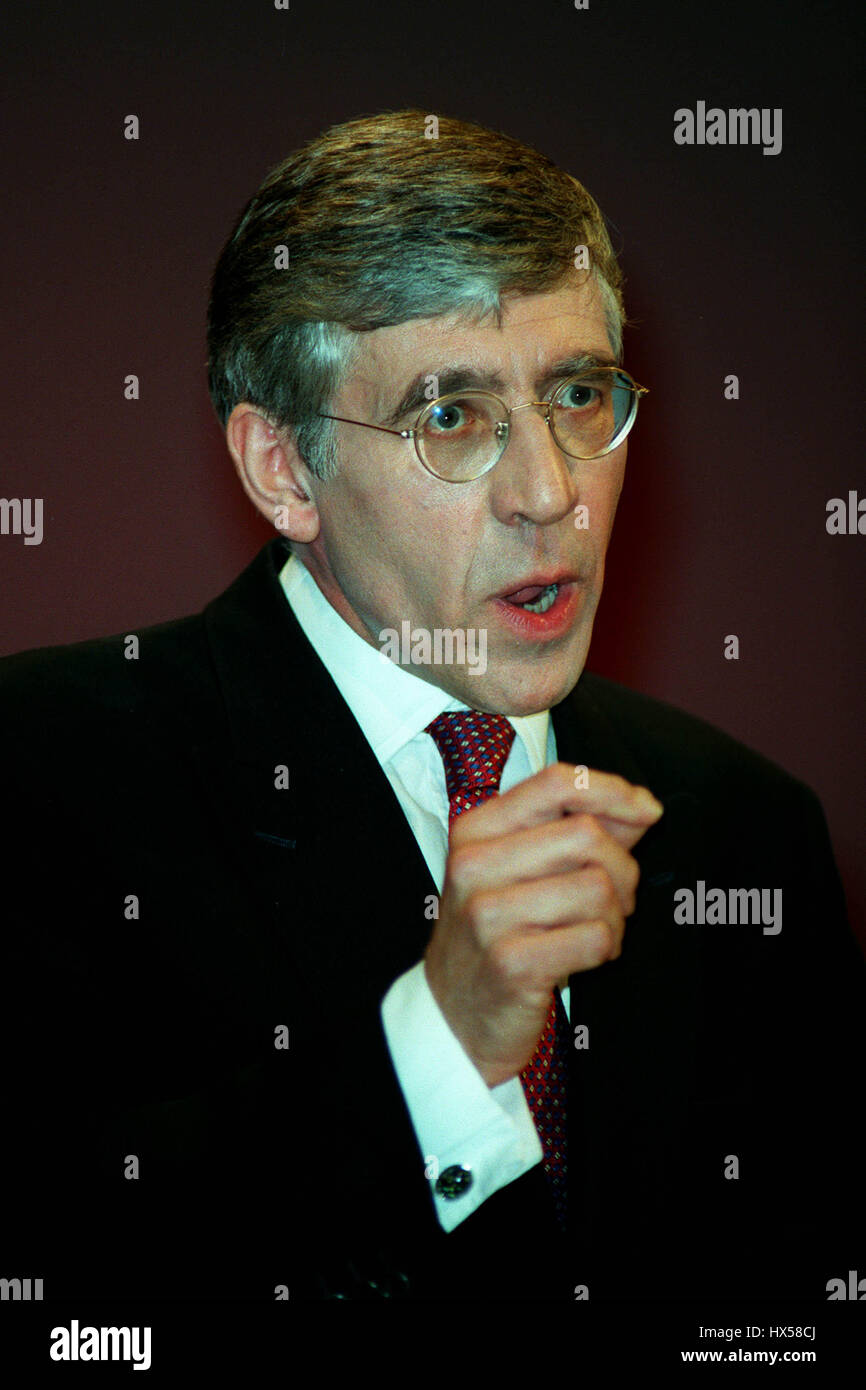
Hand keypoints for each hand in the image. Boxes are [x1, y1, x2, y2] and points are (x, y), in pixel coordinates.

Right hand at [424, 763, 663, 1086]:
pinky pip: (596, 937)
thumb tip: (643, 807)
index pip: (556, 783)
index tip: (646, 811)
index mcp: (475, 830)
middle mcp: (474, 865)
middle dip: (622, 869)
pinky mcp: (511, 963)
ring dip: (615, 917)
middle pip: (586, 835)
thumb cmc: (498, 933)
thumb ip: (580, 829)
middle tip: (615, 899)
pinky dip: (605, 948)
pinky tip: (584, 956)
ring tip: (594, 932)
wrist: (455, 1013)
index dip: (614, 791)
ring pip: (598, 888)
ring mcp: (488, 915)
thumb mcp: (522, 869)